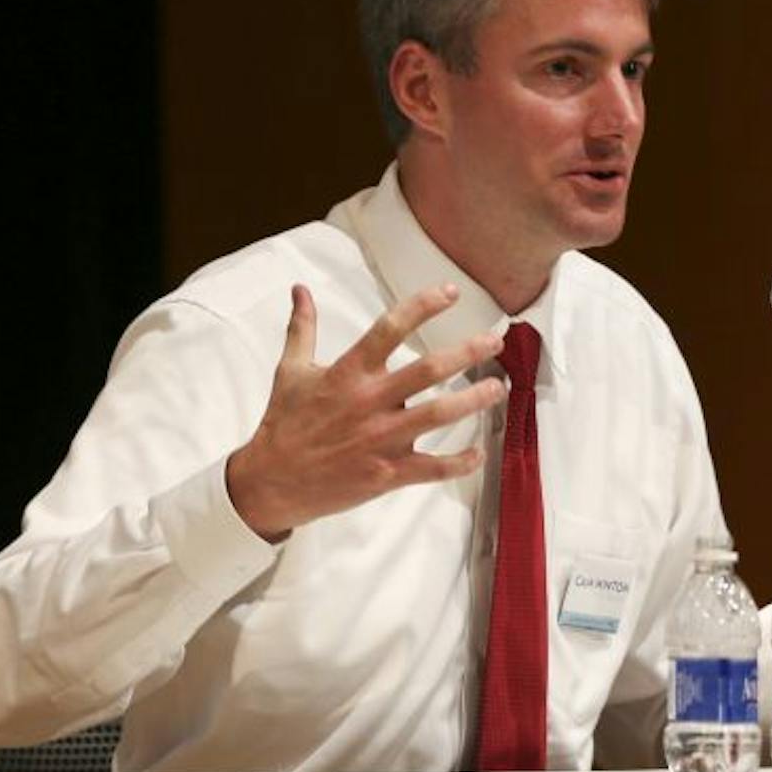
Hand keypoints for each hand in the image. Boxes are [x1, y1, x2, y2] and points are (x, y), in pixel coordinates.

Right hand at [225, 284, 506, 539]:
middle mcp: (369, 402)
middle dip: (466, 353)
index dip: (423, 306)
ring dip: (474, 400)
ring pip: (438, 415)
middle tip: (495, 340)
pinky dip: (460, 462)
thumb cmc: (283, 423)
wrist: (272, 481)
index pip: (390, 328)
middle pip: (428, 370)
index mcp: (347, 373)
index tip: (451, 292)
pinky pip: (434, 468)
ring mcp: (380, 439)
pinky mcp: (387, 473)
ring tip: (499, 388)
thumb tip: (299, 289)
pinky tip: (480, 452)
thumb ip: (301, 329)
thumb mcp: (289, 371)